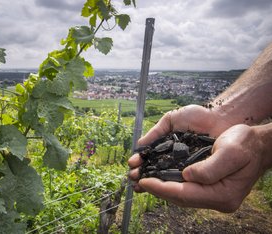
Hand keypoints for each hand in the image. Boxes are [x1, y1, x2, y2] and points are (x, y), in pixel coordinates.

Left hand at [129, 110, 270, 211]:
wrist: (257, 143)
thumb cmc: (246, 144)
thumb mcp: (232, 151)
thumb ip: (210, 167)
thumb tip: (186, 175)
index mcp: (223, 194)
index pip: (184, 194)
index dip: (161, 188)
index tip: (143, 182)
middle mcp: (216, 199)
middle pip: (179, 197)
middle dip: (156, 189)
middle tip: (137, 181)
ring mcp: (213, 195)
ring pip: (180, 195)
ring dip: (160, 187)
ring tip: (141, 180)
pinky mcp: (209, 188)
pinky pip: (184, 189)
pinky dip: (169, 183)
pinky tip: (158, 177)